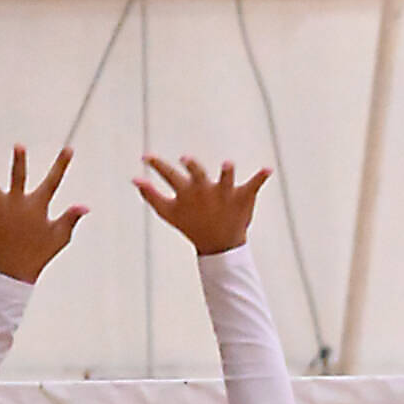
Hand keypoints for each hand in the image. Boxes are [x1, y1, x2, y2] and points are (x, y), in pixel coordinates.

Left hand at [0, 146, 86, 282]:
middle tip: (19, 146)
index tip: (69, 149)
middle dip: (19, 161)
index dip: (62, 164)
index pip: (53, 181)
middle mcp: (17, 202)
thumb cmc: (39, 253)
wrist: (13, 270)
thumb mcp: (60, 237)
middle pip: (18, 177)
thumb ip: (70, 219)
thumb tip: (84, 206)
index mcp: (37, 205)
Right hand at [134, 156, 270, 254]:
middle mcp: (205, 191)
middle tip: (187, 160)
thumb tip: (134, 179)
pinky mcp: (242, 198)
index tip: (147, 157)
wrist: (220, 246)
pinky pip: (253, 186)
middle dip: (192, 167)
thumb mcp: (168, 213)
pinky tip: (269, 169)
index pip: (169, 174)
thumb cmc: (192, 225)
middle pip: (197, 174)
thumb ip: (151, 195)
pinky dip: (260, 178)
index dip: (157, 165)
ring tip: (227, 164)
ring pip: (225, 180)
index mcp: (187, 192)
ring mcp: (224, 194)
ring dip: (226, 173)